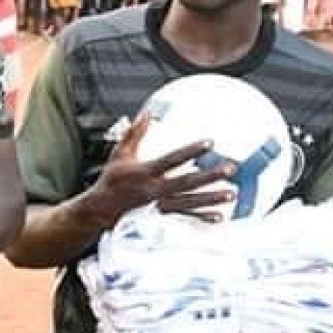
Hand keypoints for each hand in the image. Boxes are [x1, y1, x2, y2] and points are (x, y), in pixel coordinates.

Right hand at [83, 112, 236, 227]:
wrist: (100, 210)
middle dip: (210, 176)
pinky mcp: (161, 219)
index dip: (191, 150)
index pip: (173, 159)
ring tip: (232, 192)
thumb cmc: (111, 180)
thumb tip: (147, 113)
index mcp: (146, 172)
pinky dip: (202, 218)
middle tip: (230, 168)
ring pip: (191, 202)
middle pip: (188, 182)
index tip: (210, 142)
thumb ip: (134, 133)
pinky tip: (219, 215)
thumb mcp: (120, 154)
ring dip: (212, 198)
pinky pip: (185, 218)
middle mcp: (155, 190)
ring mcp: (160, 206)